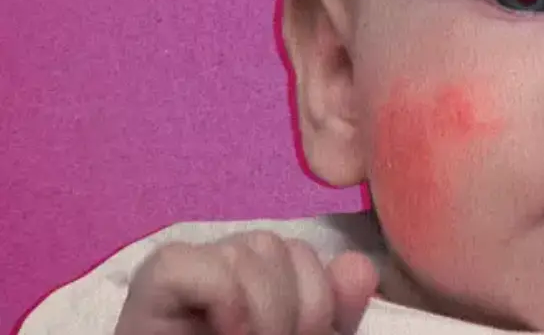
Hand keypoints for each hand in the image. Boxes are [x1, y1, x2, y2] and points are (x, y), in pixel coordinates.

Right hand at [114, 230, 378, 334]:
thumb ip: (332, 315)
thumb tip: (359, 266)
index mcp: (263, 276)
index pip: (305, 252)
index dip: (320, 300)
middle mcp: (224, 262)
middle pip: (282, 245)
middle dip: (299, 306)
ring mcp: (190, 266)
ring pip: (252, 247)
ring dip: (268, 310)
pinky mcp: (157, 279)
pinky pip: (200, 263)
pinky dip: (226, 299)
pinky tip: (230, 333)